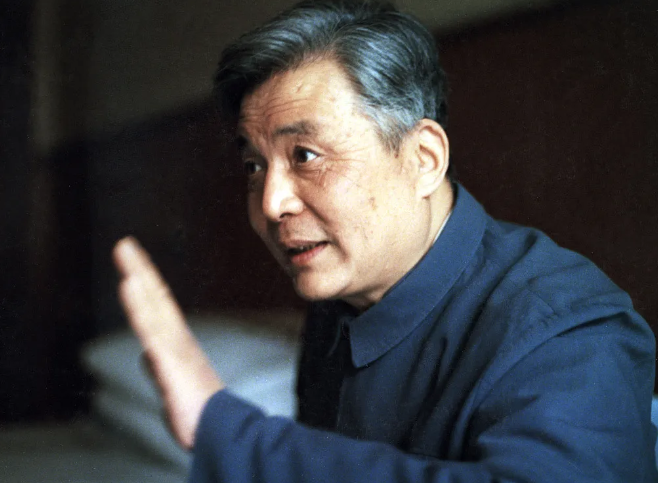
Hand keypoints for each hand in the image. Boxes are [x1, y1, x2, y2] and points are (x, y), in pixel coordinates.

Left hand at [112, 236, 223, 449]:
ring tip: (124, 250)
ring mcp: (174, 346)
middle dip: (140, 269)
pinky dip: (139, 304)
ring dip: (138, 275)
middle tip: (125, 244)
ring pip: (153, 304)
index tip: (133, 264)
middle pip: (156, 296)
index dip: (146, 283)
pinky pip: (150, 327)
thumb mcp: (173, 386)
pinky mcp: (169, 358)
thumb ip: (159, 367)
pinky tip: (129, 283)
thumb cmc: (200, 411)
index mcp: (177, 344)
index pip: (158, 307)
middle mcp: (177, 338)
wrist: (221, 429)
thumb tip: (145, 356)